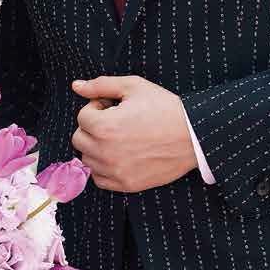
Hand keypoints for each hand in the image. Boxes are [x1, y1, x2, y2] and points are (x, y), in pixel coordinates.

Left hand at [71, 75, 197, 192]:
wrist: (193, 136)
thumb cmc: (164, 108)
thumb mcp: (134, 86)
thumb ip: (101, 85)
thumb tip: (76, 86)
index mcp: (104, 126)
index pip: (82, 116)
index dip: (98, 107)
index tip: (114, 107)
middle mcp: (105, 152)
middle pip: (79, 138)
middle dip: (93, 127)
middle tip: (115, 122)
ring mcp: (115, 171)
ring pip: (87, 159)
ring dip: (97, 147)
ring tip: (120, 138)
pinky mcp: (126, 184)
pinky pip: (99, 179)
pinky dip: (104, 168)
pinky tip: (120, 155)